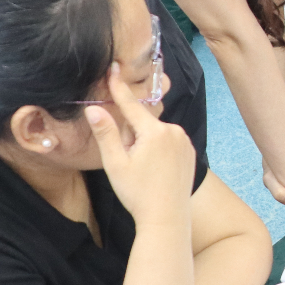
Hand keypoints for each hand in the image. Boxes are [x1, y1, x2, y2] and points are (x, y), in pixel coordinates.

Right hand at [84, 65, 194, 227]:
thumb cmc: (138, 193)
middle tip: (128, 161)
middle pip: (143, 122)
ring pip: (155, 133)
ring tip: (142, 169)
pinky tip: (154, 170)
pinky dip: (157, 149)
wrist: (167, 218)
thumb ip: (106, 133)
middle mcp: (174, 131)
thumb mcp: (116, 163)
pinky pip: (168, 142)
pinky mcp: (190, 151)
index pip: (132, 104)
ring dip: (143, 142)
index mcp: (155, 132)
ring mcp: (185, 141)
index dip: (118, 87)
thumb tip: (94, 109)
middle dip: (131, 134)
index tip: (113, 66)